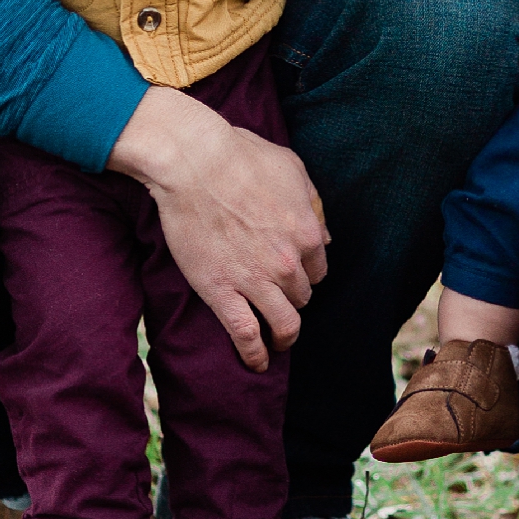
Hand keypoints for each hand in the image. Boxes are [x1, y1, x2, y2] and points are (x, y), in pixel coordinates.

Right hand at [108, 85, 329, 370]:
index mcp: (308, 233)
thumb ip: (312, 203)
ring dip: (284, 336)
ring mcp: (256, 281)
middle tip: (276, 298)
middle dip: (292, 297)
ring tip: (277, 342)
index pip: (318, 271)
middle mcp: (288, 263)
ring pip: (284, 324)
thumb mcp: (292, 169)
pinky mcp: (222, 292)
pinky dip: (256, 354)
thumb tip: (323, 234)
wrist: (194, 162)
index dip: (305, 274)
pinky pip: (247, 335)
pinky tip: (257, 362)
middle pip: (301, 296)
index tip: (293, 276)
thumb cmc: (240, 156)